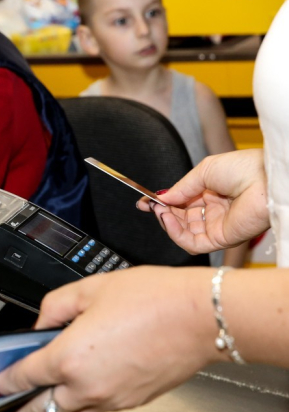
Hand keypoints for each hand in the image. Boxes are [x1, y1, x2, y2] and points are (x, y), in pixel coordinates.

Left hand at [0, 266, 221, 411]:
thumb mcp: (89, 289)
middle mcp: (88, 386)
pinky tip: (74, 397)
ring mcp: (111, 399)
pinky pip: (94, 411)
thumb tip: (41, 325)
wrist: (200, 317)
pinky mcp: (131, 402)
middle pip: (41, 410)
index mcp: (70, 357)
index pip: (23, 377)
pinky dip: (77, 408)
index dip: (2, 382)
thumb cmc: (151, 299)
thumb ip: (54, 307)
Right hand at [137, 149, 268, 254]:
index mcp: (213, 194)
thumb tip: (160, 198)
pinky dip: (176, 234)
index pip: (182, 203)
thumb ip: (181, 188)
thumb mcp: (204, 171)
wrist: (266, 179)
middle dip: (163, 212)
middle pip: (180, 219)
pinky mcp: (221, 239)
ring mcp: (217, 226)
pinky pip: (193, 243)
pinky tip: (168, 219)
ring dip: (167, 223)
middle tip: (150, 205)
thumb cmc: (244, 168)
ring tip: (160, 211)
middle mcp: (215, 212)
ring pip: (184, 233)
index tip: (145, 201)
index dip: (163, 203)